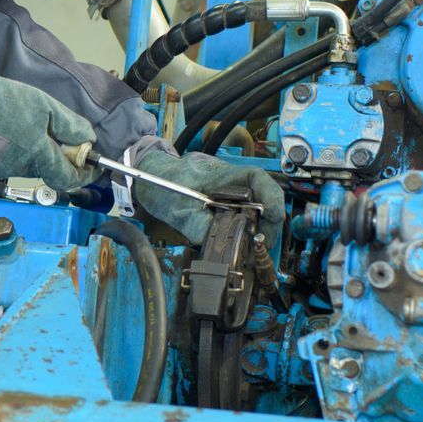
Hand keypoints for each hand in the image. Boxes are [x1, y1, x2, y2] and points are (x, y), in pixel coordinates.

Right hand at [0, 74, 96, 191]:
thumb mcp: (42, 104)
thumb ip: (69, 125)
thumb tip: (87, 140)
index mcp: (38, 154)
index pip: (70, 177)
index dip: (85, 173)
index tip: (91, 165)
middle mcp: (22, 169)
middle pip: (49, 169)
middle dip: (58, 156)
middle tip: (54, 133)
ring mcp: (2, 171)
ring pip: (29, 166)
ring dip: (35, 153)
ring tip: (23, 127)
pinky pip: (10, 164)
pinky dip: (15, 153)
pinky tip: (4, 133)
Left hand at [131, 148, 284, 246]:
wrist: (148, 175)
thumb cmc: (161, 185)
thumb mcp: (177, 211)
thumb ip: (199, 228)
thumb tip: (221, 246)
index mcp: (220, 174)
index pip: (257, 178)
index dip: (272, 197)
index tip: (274, 218)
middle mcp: (229, 178)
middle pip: (263, 194)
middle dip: (269, 219)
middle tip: (263, 242)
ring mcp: (228, 187)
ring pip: (256, 203)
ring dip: (260, 224)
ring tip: (255, 245)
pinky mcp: (224, 197)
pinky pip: (245, 209)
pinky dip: (248, 225)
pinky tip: (243, 239)